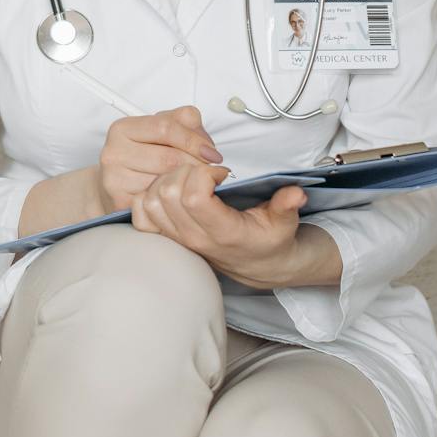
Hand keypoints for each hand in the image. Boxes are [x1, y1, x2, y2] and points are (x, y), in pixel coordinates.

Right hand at [96, 105, 224, 214]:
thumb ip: (185, 123)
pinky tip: (180, 196)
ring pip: (166, 181)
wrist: (119, 185)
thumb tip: (205, 143)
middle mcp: (114, 153)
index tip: (212, 153)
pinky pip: (158, 201)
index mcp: (123, 128)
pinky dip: (175, 200)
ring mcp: (114, 179)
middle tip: (211, 171)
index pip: (165, 128)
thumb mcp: (162, 130)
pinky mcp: (120, 202)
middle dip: (197, 165)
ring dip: (188, 184)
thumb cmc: (145, 155)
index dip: (194, 141)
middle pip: (169, 158)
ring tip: (194, 182)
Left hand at [128, 161, 310, 288]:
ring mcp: (177, 239)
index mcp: (223, 233)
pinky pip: (140, 215)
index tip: (221, 172)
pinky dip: (148, 195)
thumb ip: (288, 206)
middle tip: (204, 171)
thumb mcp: (285, 223)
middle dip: (184, 170)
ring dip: (165, 179)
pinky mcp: (166, 237)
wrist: (257, 265)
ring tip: (189, 178)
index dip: (203, 174)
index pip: (193, 196)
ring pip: (150, 200)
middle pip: (167, 193)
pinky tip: (172, 189)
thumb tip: (295, 193)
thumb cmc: (269, 240)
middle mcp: (194, 238)